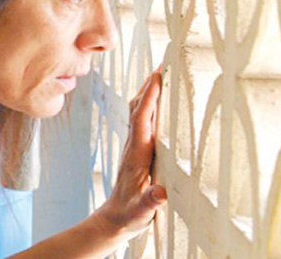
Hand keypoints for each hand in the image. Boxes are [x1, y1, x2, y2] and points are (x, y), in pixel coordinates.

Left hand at [94, 67, 165, 239]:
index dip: (150, 97)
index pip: (142, 119)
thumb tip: (160, 193)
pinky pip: (143, 120)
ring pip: (140, 111)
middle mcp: (133, 144)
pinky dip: (151, 104)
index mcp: (136, 154)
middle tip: (165, 61)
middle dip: (150, 84)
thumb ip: (150, 202)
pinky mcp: (138, 149)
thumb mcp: (141, 212)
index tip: (158, 76)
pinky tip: (160, 100)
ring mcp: (134, 145)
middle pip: (139, 107)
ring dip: (149, 91)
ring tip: (163, 72)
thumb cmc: (130, 215)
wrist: (115, 218)